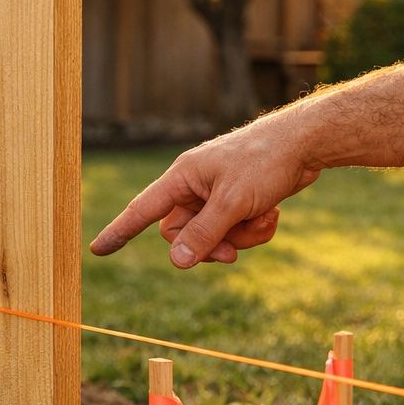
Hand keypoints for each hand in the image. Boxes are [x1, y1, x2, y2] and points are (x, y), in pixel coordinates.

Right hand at [89, 116, 320, 267]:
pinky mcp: (238, 201)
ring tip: (264, 220)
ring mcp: (217, 194)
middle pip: (183, 235)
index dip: (120, 231)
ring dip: (240, 238)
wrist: (306, 143)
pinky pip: (235, 231)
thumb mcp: (232, 202)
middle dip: (210, 246)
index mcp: (183, 177)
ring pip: (213, 236)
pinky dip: (254, 230)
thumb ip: (204, 233)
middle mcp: (195, 186)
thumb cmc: (265, 161)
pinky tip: (273, 214)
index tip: (97, 250)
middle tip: (233, 252)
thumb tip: (178, 261)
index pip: (142, 210)